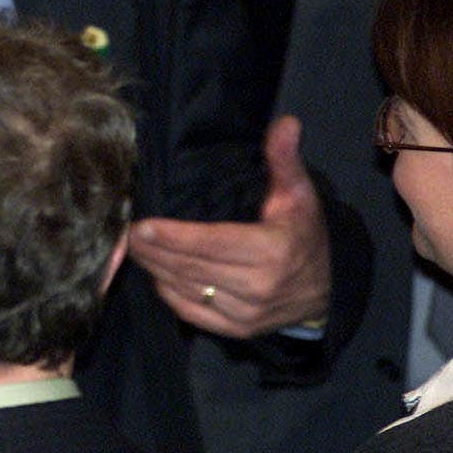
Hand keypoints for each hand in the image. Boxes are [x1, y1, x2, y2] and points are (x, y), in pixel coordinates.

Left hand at [126, 115, 330, 338]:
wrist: (326, 290)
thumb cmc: (304, 235)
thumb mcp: (299, 194)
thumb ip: (284, 160)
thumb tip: (286, 123)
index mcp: (271, 251)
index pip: (210, 244)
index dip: (173, 236)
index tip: (141, 226)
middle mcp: (258, 286)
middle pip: (191, 267)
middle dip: (153, 250)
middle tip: (125, 233)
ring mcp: (246, 313)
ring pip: (187, 289)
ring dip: (155, 269)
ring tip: (132, 248)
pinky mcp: (237, 330)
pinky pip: (193, 312)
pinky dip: (169, 293)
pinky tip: (155, 274)